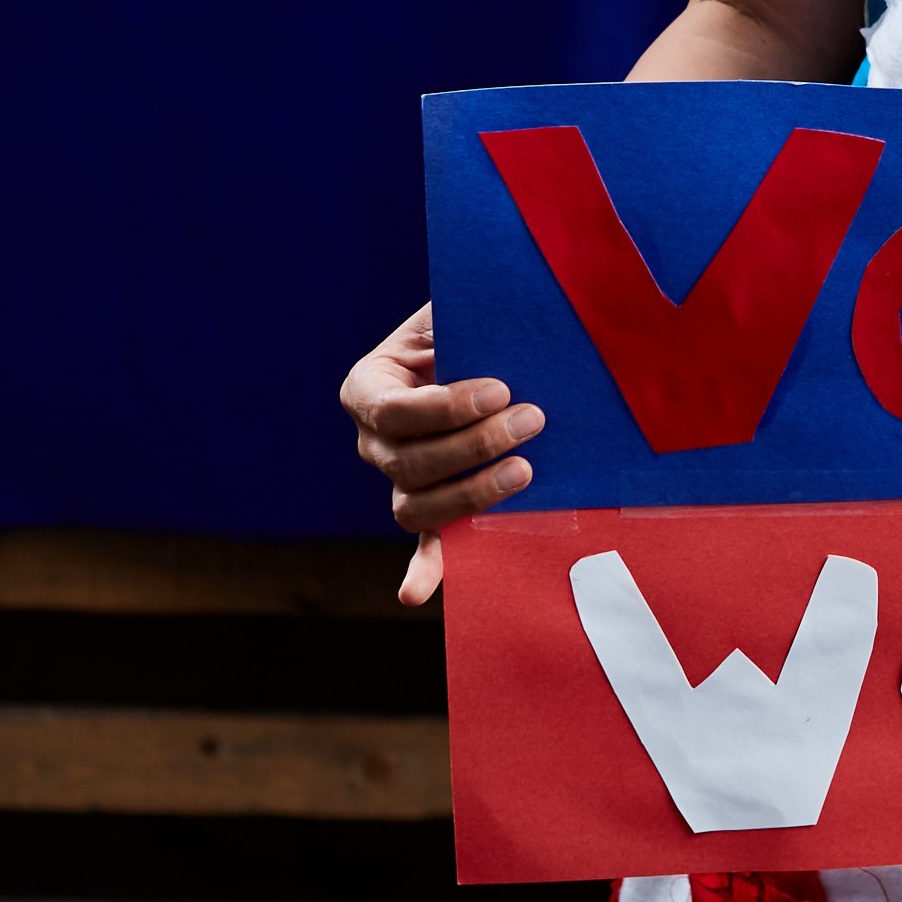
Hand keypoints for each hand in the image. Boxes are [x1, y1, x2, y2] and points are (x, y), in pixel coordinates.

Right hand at [339, 303, 546, 607]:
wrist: (484, 347)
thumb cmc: (471, 322)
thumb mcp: (458, 308)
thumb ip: (467, 310)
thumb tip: (500, 309)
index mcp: (369, 386)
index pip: (393, 410)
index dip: (446, 407)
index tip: (501, 388)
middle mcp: (373, 440)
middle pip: (408, 463)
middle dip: (474, 446)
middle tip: (532, 420)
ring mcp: (398, 479)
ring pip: (414, 506)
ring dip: (469, 495)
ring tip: (525, 472)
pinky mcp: (430, 507)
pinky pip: (423, 544)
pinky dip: (422, 570)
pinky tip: (416, 593)